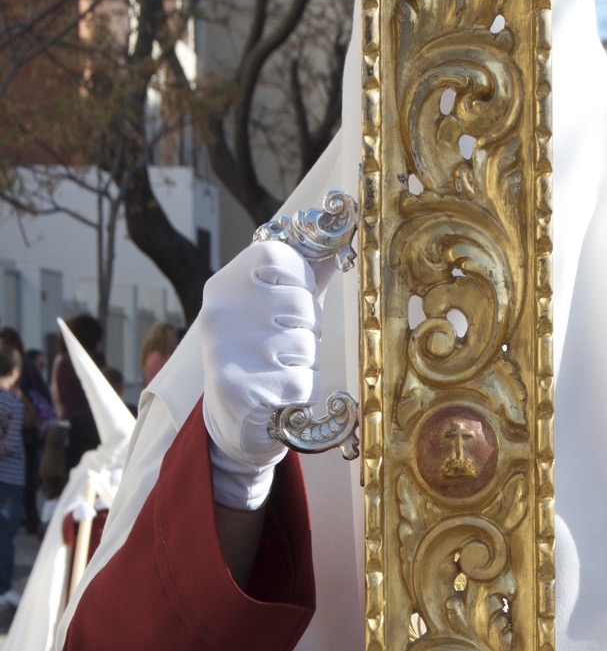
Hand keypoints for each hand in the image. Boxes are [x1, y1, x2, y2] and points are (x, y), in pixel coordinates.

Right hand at [199, 241, 327, 509]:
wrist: (232, 420)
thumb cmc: (263, 355)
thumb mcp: (275, 308)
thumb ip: (305, 273)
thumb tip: (341, 230)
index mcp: (226, 283)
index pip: (280, 255)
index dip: (302, 281)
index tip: (293, 304)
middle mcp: (220, 311)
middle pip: (301, 306)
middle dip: (307, 332)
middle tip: (284, 348)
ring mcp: (226, 349)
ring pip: (305, 347)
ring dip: (304, 366)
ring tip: (279, 373)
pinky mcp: (239, 388)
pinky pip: (301, 384)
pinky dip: (301, 394)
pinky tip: (279, 397)